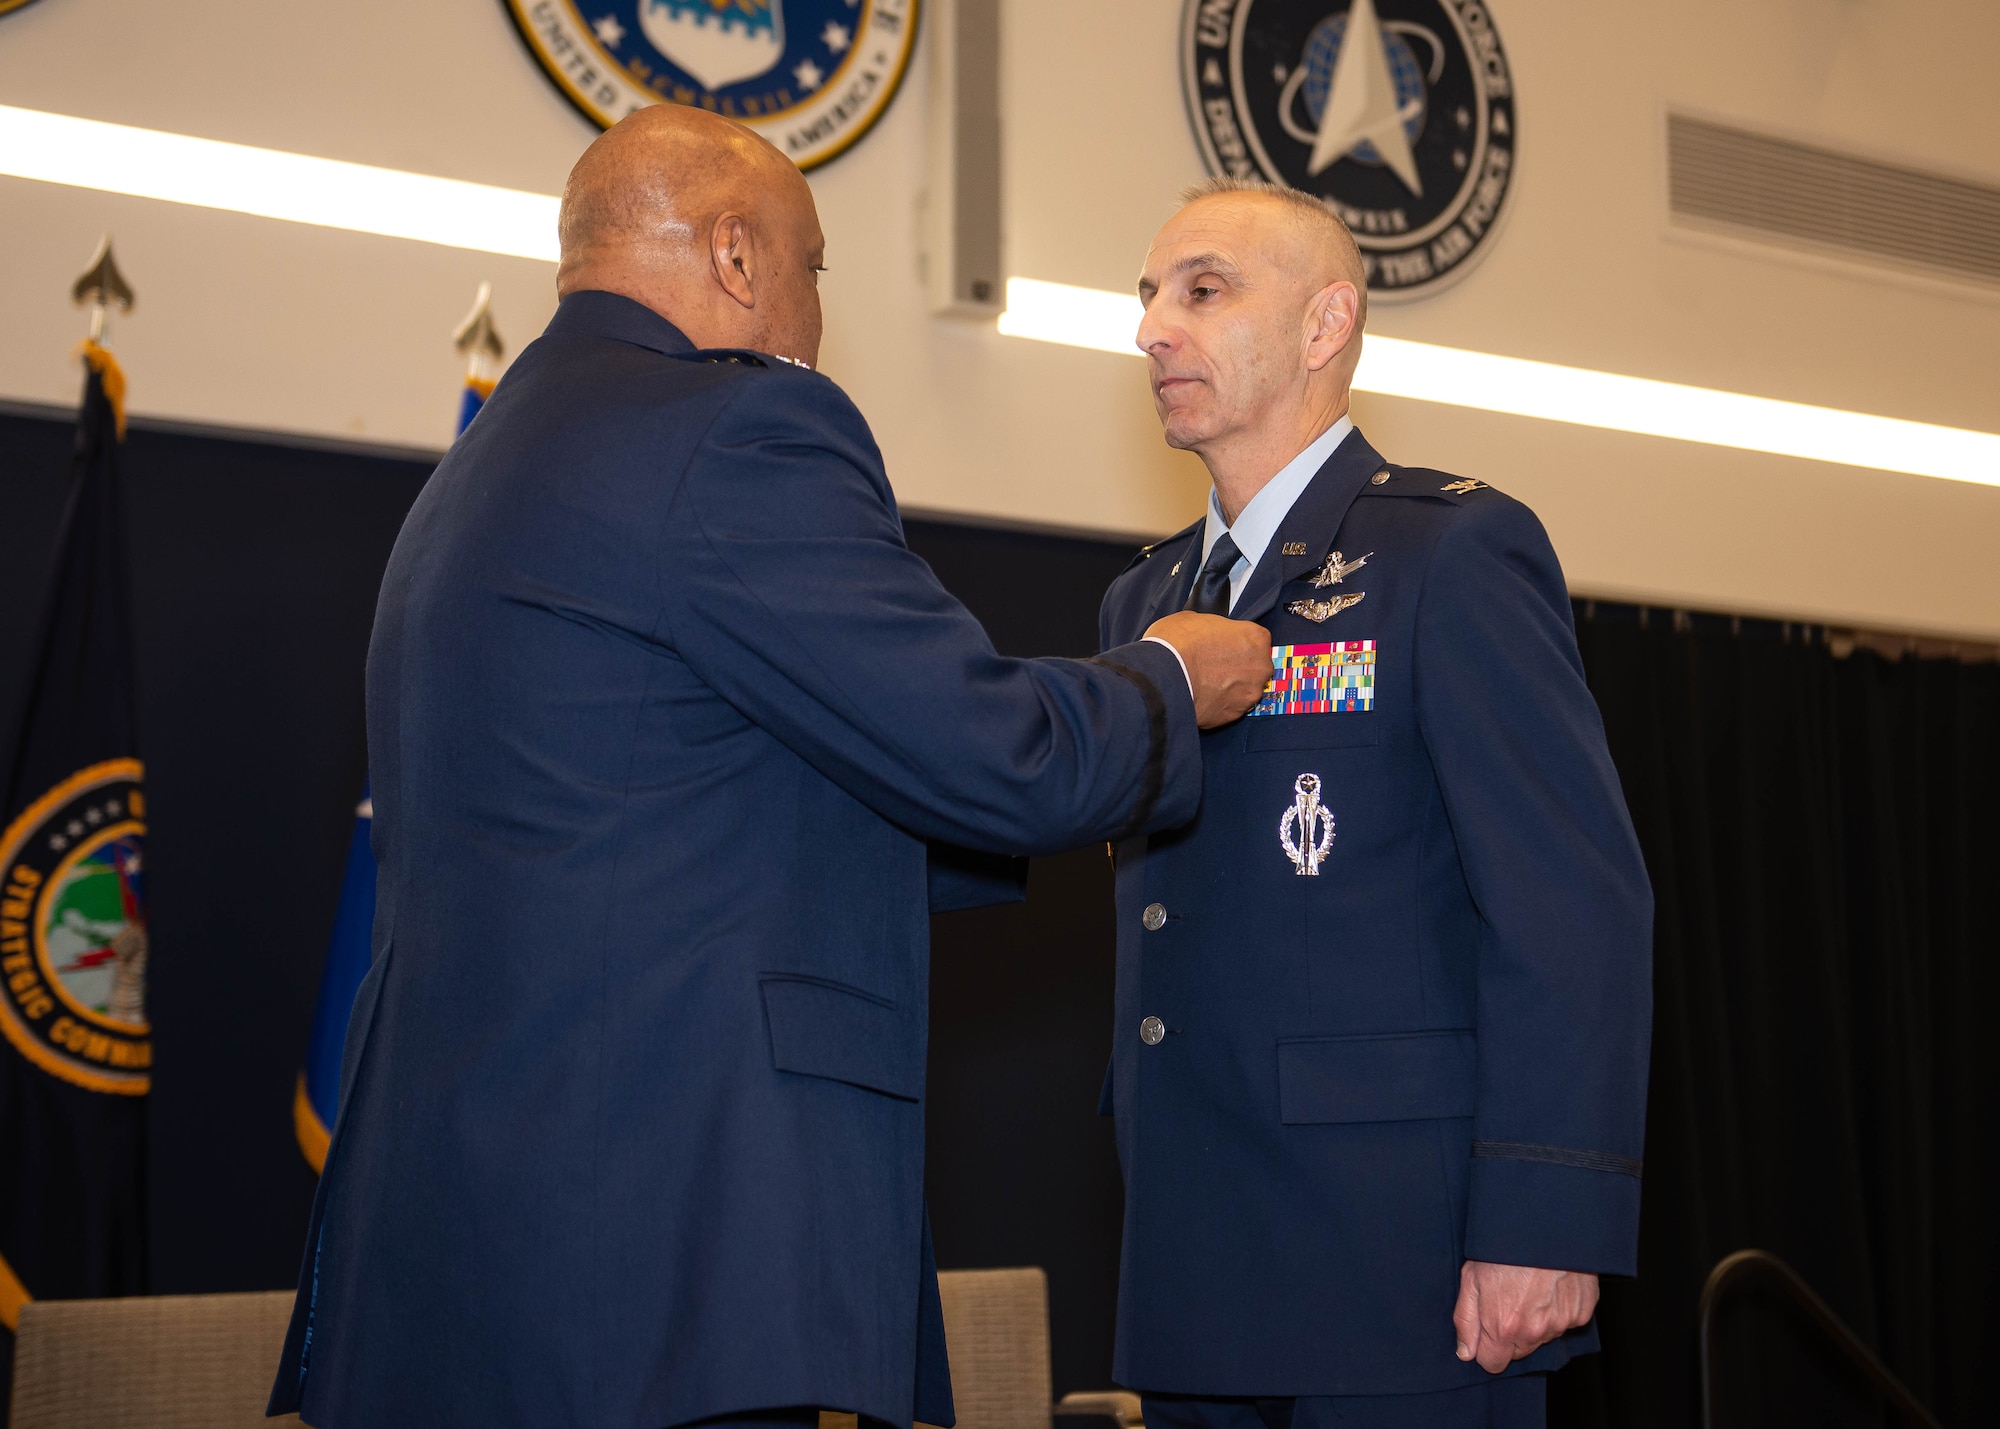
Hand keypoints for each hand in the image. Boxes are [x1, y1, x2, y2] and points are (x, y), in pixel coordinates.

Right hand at [1144, 612, 1269, 727]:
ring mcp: (1249, 693)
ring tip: (1205, 684)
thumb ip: (1214, 628)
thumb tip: (1209, 633)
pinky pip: (1231, 708)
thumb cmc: (1176, 644)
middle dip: (1239, 666)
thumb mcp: (1193, 619)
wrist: (1162, 678)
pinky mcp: (1235, 715)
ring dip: (1231, 687)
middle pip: (1256, 666)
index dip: (1238, 642)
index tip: (1225, 646)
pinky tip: (1202, 697)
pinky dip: (1220, 704)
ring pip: (1245, 689)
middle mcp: (1259, 666)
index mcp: (1254, 637)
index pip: (1256, 639)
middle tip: (1214, 665)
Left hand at [1452, 1261, 1597, 1373]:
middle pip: (1519, 1351)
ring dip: (1536, 1321)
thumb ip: (1466, 1321)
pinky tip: (1550, 1286)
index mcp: (1504, 1327)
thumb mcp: (1471, 1279)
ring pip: (1543, 1336)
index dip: (1487, 1348)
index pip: (1493, 1363)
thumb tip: (1466, 1352)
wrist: (1543, 1225)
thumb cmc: (1503, 1247)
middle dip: (1512, 1334)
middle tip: (1509, 1300)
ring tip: (1530, 1288)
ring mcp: (1561, 1323)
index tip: (1488, 1330)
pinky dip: (1558, 1309)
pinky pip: (1566, 1321)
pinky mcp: (1581, 1313)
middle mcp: (1534, 1331)